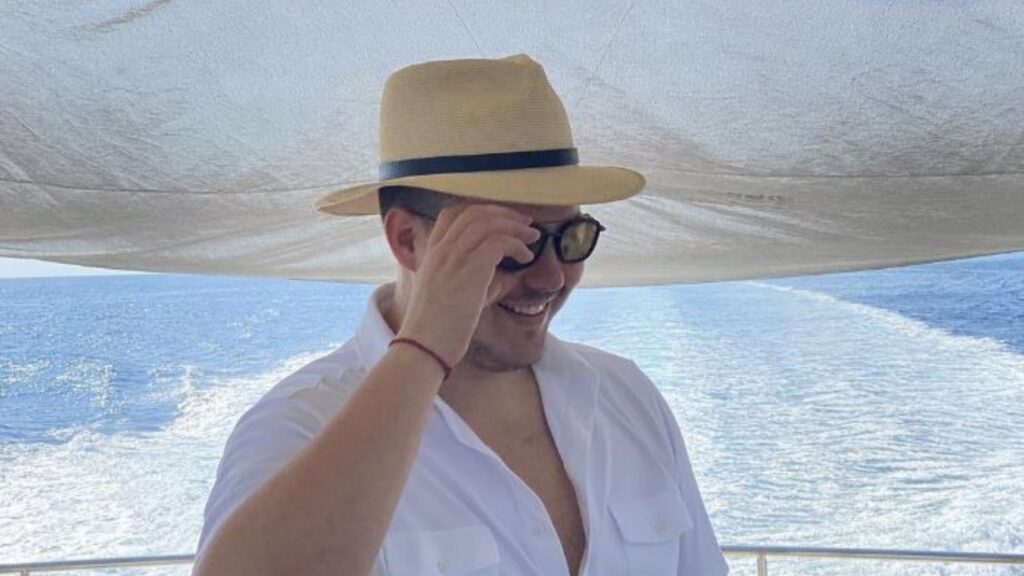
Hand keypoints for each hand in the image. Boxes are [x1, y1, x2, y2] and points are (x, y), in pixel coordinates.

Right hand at [397, 203, 540, 367]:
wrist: (423, 349)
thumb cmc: (437, 330)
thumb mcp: (448, 295)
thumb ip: (471, 278)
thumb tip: (502, 274)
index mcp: (431, 253)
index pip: (452, 213)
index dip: (480, 210)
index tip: (502, 219)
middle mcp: (441, 250)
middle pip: (474, 211)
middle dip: (504, 213)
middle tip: (525, 223)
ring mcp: (453, 258)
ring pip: (488, 223)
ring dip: (515, 226)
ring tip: (532, 237)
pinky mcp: (470, 271)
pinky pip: (498, 242)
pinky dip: (516, 244)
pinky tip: (525, 257)